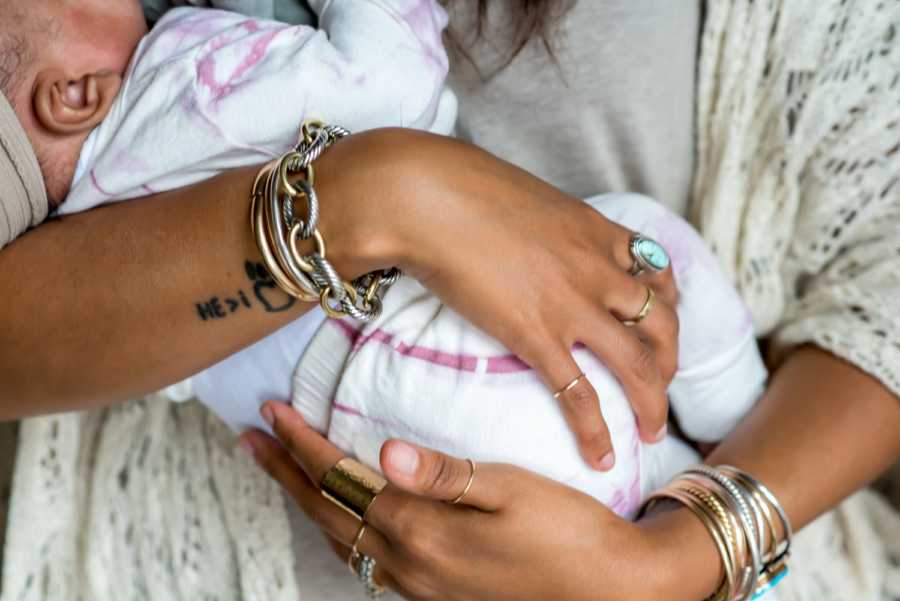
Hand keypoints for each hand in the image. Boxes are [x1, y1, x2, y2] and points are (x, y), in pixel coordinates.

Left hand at [239, 402, 720, 600]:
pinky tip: (344, 520)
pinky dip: (340, 530)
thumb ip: (445, 474)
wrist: (611, 591)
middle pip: (327, 511)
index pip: (341, 478)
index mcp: (421, 530)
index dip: (302, 444)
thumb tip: (384, 451)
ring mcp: (418, 586)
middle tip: (252, 439)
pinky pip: (366, 560)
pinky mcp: (433, 595)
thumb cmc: (568, 532)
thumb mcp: (513, 491)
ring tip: (284, 473)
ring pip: (341, 538)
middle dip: (285, 472)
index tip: (272, 411)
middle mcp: (408, 563)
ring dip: (306, 501)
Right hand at [313, 129, 678, 468]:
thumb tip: (531, 233)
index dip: (668, 302)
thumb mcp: (524, 197)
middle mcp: (596, 267)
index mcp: (594, 230)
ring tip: (651, 433)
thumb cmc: (459, 187)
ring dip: (651, 404)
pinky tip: (600, 456)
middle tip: (661, 385)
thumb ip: (544, 224)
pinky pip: (578, 394)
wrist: (424, 195)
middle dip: (670, 361)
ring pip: (637, 364)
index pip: (657, 269)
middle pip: (662, 322)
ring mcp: (570, 304)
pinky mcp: (534, 334)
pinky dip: (595, 431)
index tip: (660, 323)